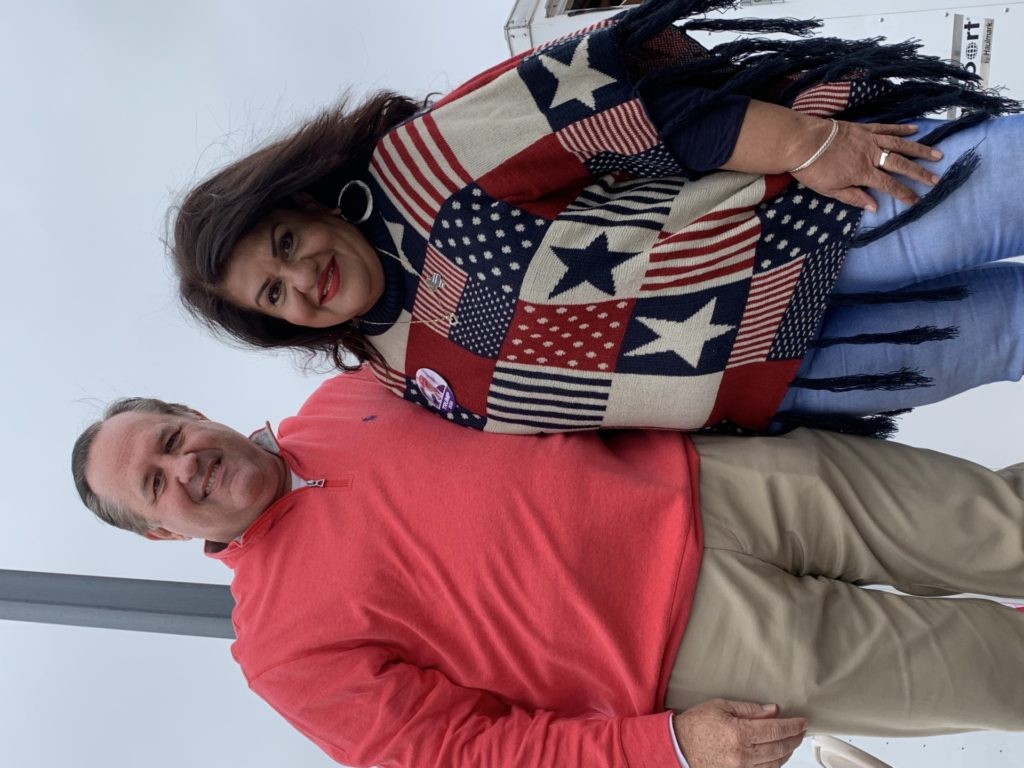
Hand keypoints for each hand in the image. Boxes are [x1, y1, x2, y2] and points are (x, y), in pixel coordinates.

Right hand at [672, 699, 806, 767]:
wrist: (678, 746)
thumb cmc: (696, 724)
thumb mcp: (721, 706)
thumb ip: (749, 709)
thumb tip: (772, 710)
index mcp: (739, 733)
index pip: (775, 730)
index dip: (792, 726)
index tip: (802, 722)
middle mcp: (742, 754)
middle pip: (779, 748)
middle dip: (793, 739)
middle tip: (801, 731)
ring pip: (774, 764)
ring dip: (787, 753)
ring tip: (791, 742)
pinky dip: (774, 764)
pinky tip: (777, 756)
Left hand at [791, 120, 943, 211]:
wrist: (801, 141)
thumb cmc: (812, 169)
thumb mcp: (830, 190)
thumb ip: (853, 197)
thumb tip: (874, 207)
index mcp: (863, 173)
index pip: (889, 186)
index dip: (905, 194)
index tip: (917, 201)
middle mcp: (871, 155)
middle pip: (901, 164)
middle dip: (920, 173)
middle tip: (936, 179)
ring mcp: (869, 139)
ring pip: (899, 144)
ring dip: (919, 149)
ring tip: (936, 154)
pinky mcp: (863, 128)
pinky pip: (886, 128)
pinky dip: (901, 129)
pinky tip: (914, 130)